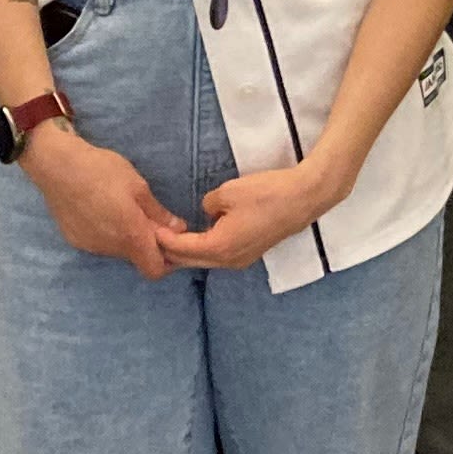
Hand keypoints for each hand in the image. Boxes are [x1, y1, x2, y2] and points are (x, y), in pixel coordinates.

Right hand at [22, 127, 198, 272]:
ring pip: (117, 251)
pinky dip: (107, 234)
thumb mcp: (138, 186)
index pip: (155, 270)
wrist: (56, 165)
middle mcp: (110, 248)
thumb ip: (158, 213)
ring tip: (122, 209)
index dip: (168, 261)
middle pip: (136, 258)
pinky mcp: (75, 240)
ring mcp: (90, 246)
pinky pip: (99, 244)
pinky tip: (101, 210)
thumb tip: (178, 229)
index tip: (171, 241)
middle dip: (147, 243)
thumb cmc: (102, 170)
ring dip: (126, 238)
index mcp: (130, 235)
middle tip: (148, 217)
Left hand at [167, 153, 350, 270]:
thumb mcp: (228, 192)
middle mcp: (229, 261)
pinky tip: (197, 238)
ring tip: (169, 239)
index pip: (181, 249)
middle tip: (152, 238)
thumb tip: (208, 211)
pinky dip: (204, 249)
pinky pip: (220, 255)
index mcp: (219, 247)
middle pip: (191, 261)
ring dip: (188, 252)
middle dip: (170, 251)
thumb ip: (208, 205)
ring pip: (206, 260)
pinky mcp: (251, 252)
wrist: (304, 198)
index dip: (162, 240)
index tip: (148, 229)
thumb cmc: (266, 193)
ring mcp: (242, 259)